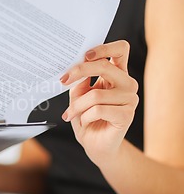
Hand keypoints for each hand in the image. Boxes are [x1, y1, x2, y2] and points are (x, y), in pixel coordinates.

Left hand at [60, 40, 138, 165]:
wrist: (95, 145)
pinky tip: (84, 121)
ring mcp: (130, 99)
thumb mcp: (78, 96)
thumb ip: (80, 82)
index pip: (120, 50)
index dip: (104, 48)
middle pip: (105, 65)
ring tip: (70, 114)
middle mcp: (127, 84)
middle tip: (63, 80)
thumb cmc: (87, 118)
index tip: (84, 54)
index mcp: (117, 74)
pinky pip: (98, 110)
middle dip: (79, 71)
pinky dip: (85, 116)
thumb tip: (77, 70)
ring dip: (77, 106)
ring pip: (95, 94)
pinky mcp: (127, 115)